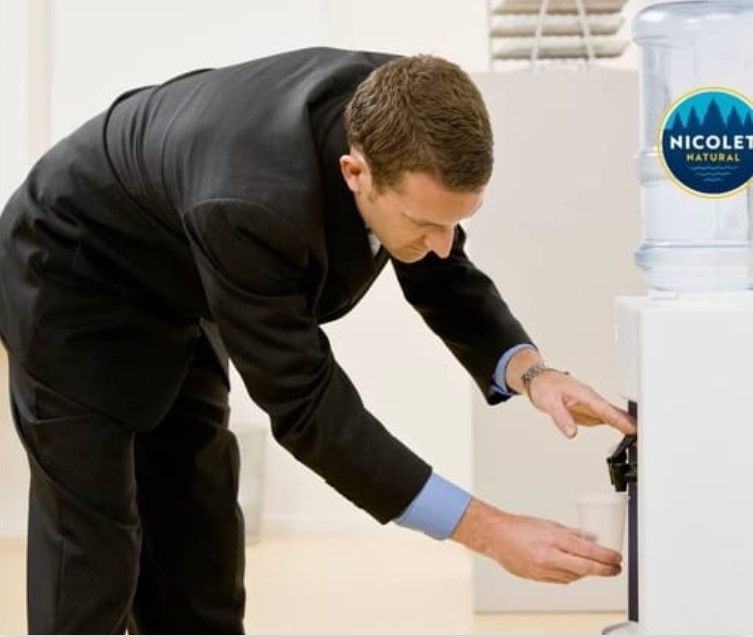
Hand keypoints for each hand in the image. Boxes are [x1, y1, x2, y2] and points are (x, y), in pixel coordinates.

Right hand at [451, 498, 621, 583]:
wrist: (495, 536)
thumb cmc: (518, 527)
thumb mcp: (548, 524)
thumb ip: (569, 533)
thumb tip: (589, 539)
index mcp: (553, 539)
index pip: (587, 551)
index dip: (606, 557)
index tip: (617, 558)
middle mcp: (549, 556)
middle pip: (585, 568)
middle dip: (604, 570)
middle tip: (615, 569)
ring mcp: (543, 570)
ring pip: (575, 576)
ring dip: (587, 572)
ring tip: (595, 567)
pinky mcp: (538, 578)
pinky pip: (562, 580)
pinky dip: (572, 575)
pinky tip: (574, 570)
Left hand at [528, 370, 636, 438]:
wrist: (539, 380)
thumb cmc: (544, 385)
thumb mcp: (549, 402)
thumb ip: (562, 418)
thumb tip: (572, 433)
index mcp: (585, 395)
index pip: (605, 409)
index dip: (619, 419)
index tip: (632, 428)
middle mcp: (591, 399)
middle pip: (614, 412)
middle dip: (630, 422)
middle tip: (647, 434)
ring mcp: (591, 405)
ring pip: (612, 415)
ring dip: (626, 423)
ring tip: (642, 436)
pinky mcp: (589, 410)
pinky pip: (605, 418)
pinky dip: (616, 424)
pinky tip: (624, 430)